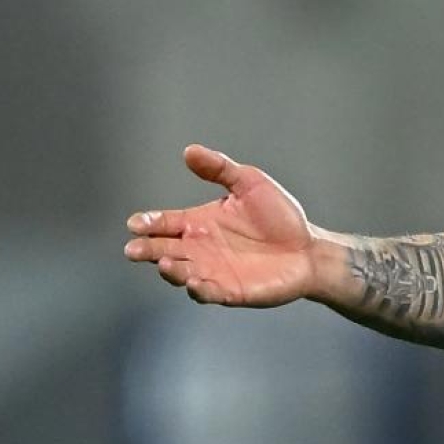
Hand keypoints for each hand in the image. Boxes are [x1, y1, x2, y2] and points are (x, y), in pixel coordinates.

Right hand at [123, 145, 323, 306]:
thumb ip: (220, 169)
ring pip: (180, 273)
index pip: (164, 222)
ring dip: (170, 270)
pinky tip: (194, 282)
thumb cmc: (279, 217)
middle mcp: (199, 248)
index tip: (136, 223)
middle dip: (146, 249)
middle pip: (163, 249)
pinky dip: (198, 289)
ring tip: (165, 262)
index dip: (148, 222)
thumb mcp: (250, 184)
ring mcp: (212, 271)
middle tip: (133, 249)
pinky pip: (208, 293)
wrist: (309, 248)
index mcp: (199, 222)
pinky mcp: (230, 290)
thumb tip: (189, 150)